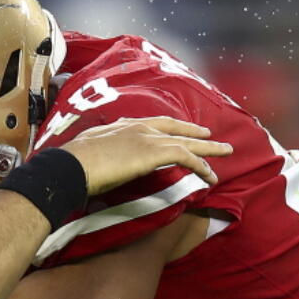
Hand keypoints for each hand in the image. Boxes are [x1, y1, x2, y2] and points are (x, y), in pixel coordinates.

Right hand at [60, 116, 230, 195]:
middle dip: (194, 131)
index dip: (170, 126)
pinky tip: (210, 175)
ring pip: (187, 141)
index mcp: (123, 125)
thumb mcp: (89, 150)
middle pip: (175, 127)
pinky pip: (186, 157)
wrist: (72, 165)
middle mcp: (139, 126)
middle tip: (211, 134)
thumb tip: (103, 160)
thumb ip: (103, 150)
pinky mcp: (155, 152)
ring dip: (208, 148)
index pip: (154, 123)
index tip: (180, 129)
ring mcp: (148, 138)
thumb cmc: (74, 163)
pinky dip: (201, 166)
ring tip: (225, 152)